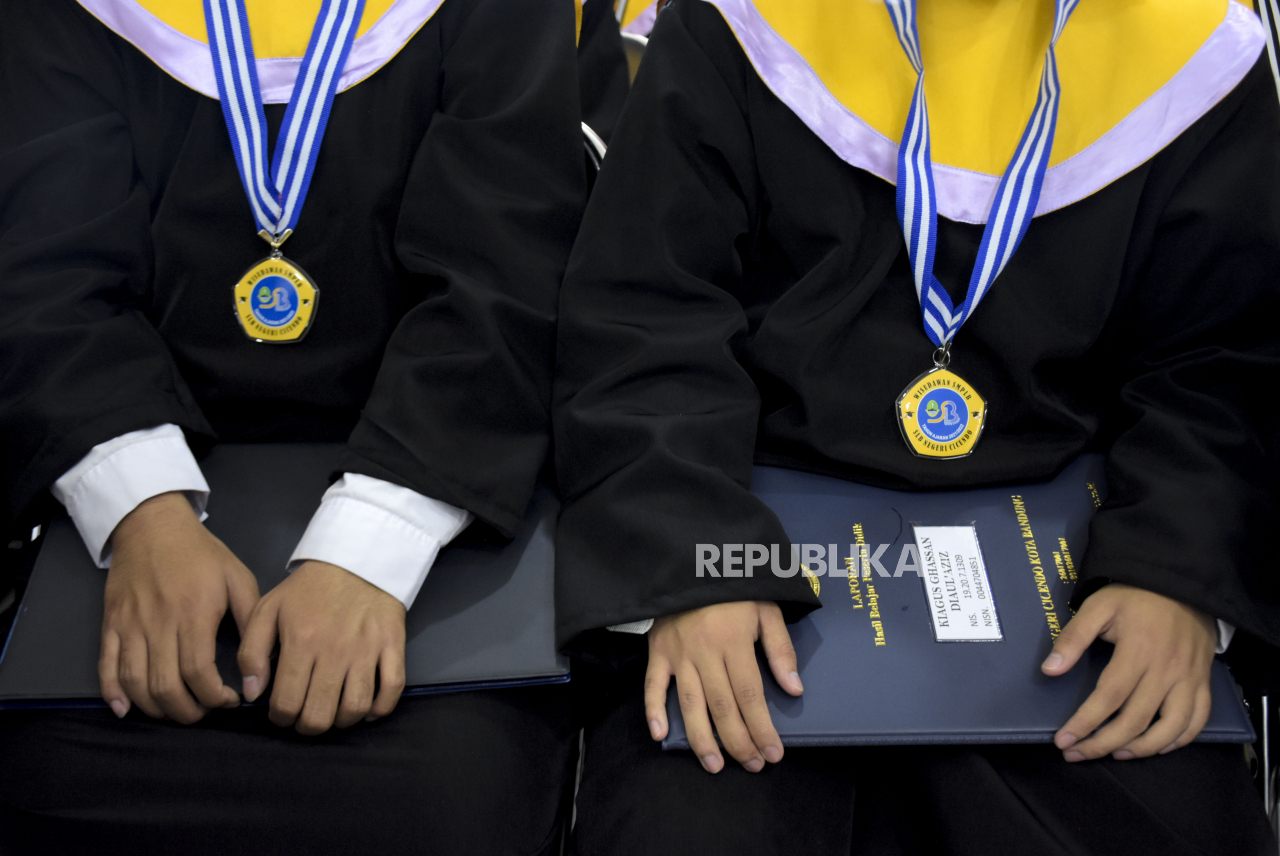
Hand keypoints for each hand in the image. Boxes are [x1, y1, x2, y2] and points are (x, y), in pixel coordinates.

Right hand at [101, 491, 259, 722]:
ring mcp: (130, 625)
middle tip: (203, 712)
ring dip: (154, 708)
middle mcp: (159, 623)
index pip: (198, 672)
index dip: (214, 697)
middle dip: (187, 711)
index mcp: (194, 612)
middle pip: (165, 686)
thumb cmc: (200, 553)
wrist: (152, 525)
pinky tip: (126, 709)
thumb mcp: (237, 576)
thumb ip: (249, 617)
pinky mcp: (111, 624)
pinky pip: (106, 667)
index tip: (229, 701)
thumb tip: (258, 658)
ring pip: (135, 682)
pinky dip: (113, 694)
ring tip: (175, 711)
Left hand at [238, 560, 405, 734]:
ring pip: (355, 708)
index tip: (282, 712)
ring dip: (341, 723)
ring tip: (332, 714)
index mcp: (301, 643)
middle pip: (320, 715)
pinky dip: (380, 709)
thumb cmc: (308, 589)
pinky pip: (392, 690)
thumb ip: (251, 651)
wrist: (356, 559)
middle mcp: (335, 652)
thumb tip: (253, 693)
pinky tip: (367, 711)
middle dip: (307, 726)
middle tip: (304, 717)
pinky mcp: (393, 646)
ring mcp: (367, 651)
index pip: (287, 703)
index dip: (280, 718)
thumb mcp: (267, 609)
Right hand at [645, 601, 801, 773]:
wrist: (690, 560)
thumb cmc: (735, 587)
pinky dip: (653, 710)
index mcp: (734, 642)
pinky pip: (652, 685)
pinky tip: (659, 735)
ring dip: (702, 739)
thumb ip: (780, 649)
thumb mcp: (766, 608)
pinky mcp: (657, 652)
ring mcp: (678, 655)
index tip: (773, 753)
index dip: (762, 728)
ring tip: (714, 765)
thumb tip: (793, 689)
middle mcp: (705, 653)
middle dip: (738, 741)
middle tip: (752, 765)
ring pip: (690, 704)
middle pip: (722, 707)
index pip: (749, 695)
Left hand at [1042, 583, 1216, 761]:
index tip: (1064, 740)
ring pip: (1171, 727)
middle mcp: (1166, 670)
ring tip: (1115, 754)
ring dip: (1142, 748)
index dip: (1085, 722)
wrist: (1181, 584)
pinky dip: (1179, 740)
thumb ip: (1073, 638)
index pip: (1109, 697)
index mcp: (1138, 651)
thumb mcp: (1098, 606)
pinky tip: (1157, 747)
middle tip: (1078, 754)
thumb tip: (1050, 670)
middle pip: (1135, 719)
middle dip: (1103, 743)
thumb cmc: (1135, 596)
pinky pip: (1197, 719)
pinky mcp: (1203, 682)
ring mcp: (1189, 679)